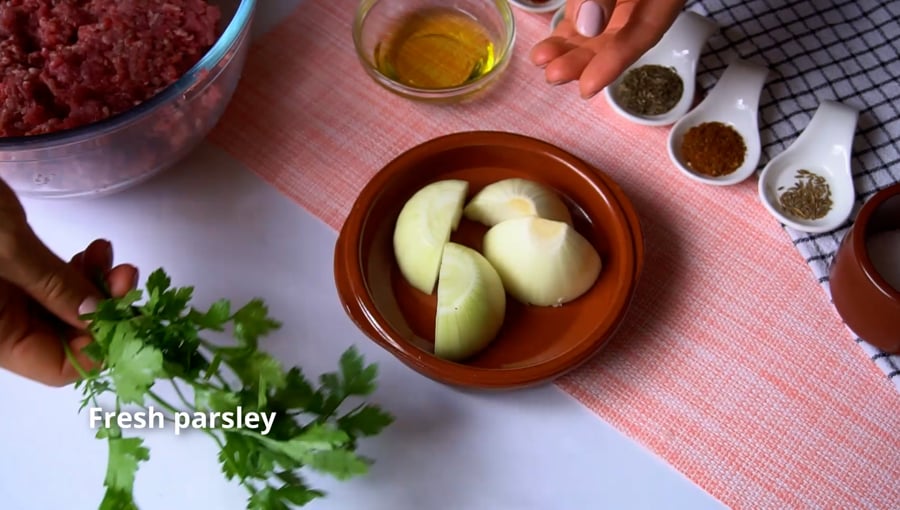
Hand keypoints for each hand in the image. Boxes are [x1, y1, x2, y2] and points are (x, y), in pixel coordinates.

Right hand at [0, 179, 137, 385]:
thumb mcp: (7, 249)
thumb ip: (56, 288)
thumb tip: (102, 317)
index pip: (60, 368)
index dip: (102, 345)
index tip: (130, 310)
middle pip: (67, 340)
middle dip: (104, 309)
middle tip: (126, 274)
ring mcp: (0, 303)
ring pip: (64, 312)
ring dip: (95, 287)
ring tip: (106, 253)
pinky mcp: (4, 277)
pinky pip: (50, 289)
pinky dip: (75, 273)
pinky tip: (93, 249)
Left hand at [530, 0, 684, 98]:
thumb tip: (587, 24)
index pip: (645, 34)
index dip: (615, 63)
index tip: (586, 87)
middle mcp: (646, 1)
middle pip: (617, 38)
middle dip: (583, 62)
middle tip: (554, 75)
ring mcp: (625, 0)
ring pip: (598, 30)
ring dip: (570, 50)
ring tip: (541, 60)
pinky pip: (587, 13)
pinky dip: (568, 32)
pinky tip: (548, 48)